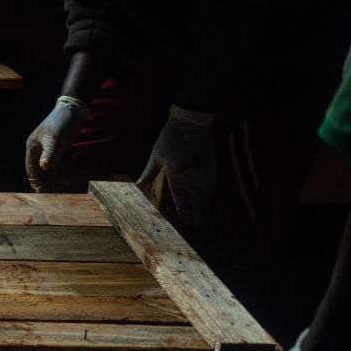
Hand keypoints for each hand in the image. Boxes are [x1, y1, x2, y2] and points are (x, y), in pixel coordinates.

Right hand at [25, 97, 89, 191]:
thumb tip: (44, 168)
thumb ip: (50, 154)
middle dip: (44, 183)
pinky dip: (59, 175)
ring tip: (59, 191)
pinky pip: (55, 167)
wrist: (72, 111)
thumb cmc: (61, 123)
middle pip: (38, 171)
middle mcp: (37, 151)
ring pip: (47, 171)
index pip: (31, 168)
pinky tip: (65, 182)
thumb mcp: (56, 138)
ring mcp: (46, 152)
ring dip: (52, 181)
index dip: (35, 181)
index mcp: (32, 147)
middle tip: (50, 196)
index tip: (41, 193)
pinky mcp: (56, 152)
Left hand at [137, 105, 216, 227]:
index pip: (181, 200)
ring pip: (206, 198)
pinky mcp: (212, 169)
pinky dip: (209, 198)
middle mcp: (192, 177)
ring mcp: (204, 174)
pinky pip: (211, 188)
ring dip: (204, 210)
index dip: (184, 213)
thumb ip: (148, 172)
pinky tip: (207, 203)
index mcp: (176, 174)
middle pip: (196, 202)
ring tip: (202, 220)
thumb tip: (138, 185)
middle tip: (195, 227)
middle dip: (196, 216)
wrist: (190, 124)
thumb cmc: (169, 139)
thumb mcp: (156, 155)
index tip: (184, 222)